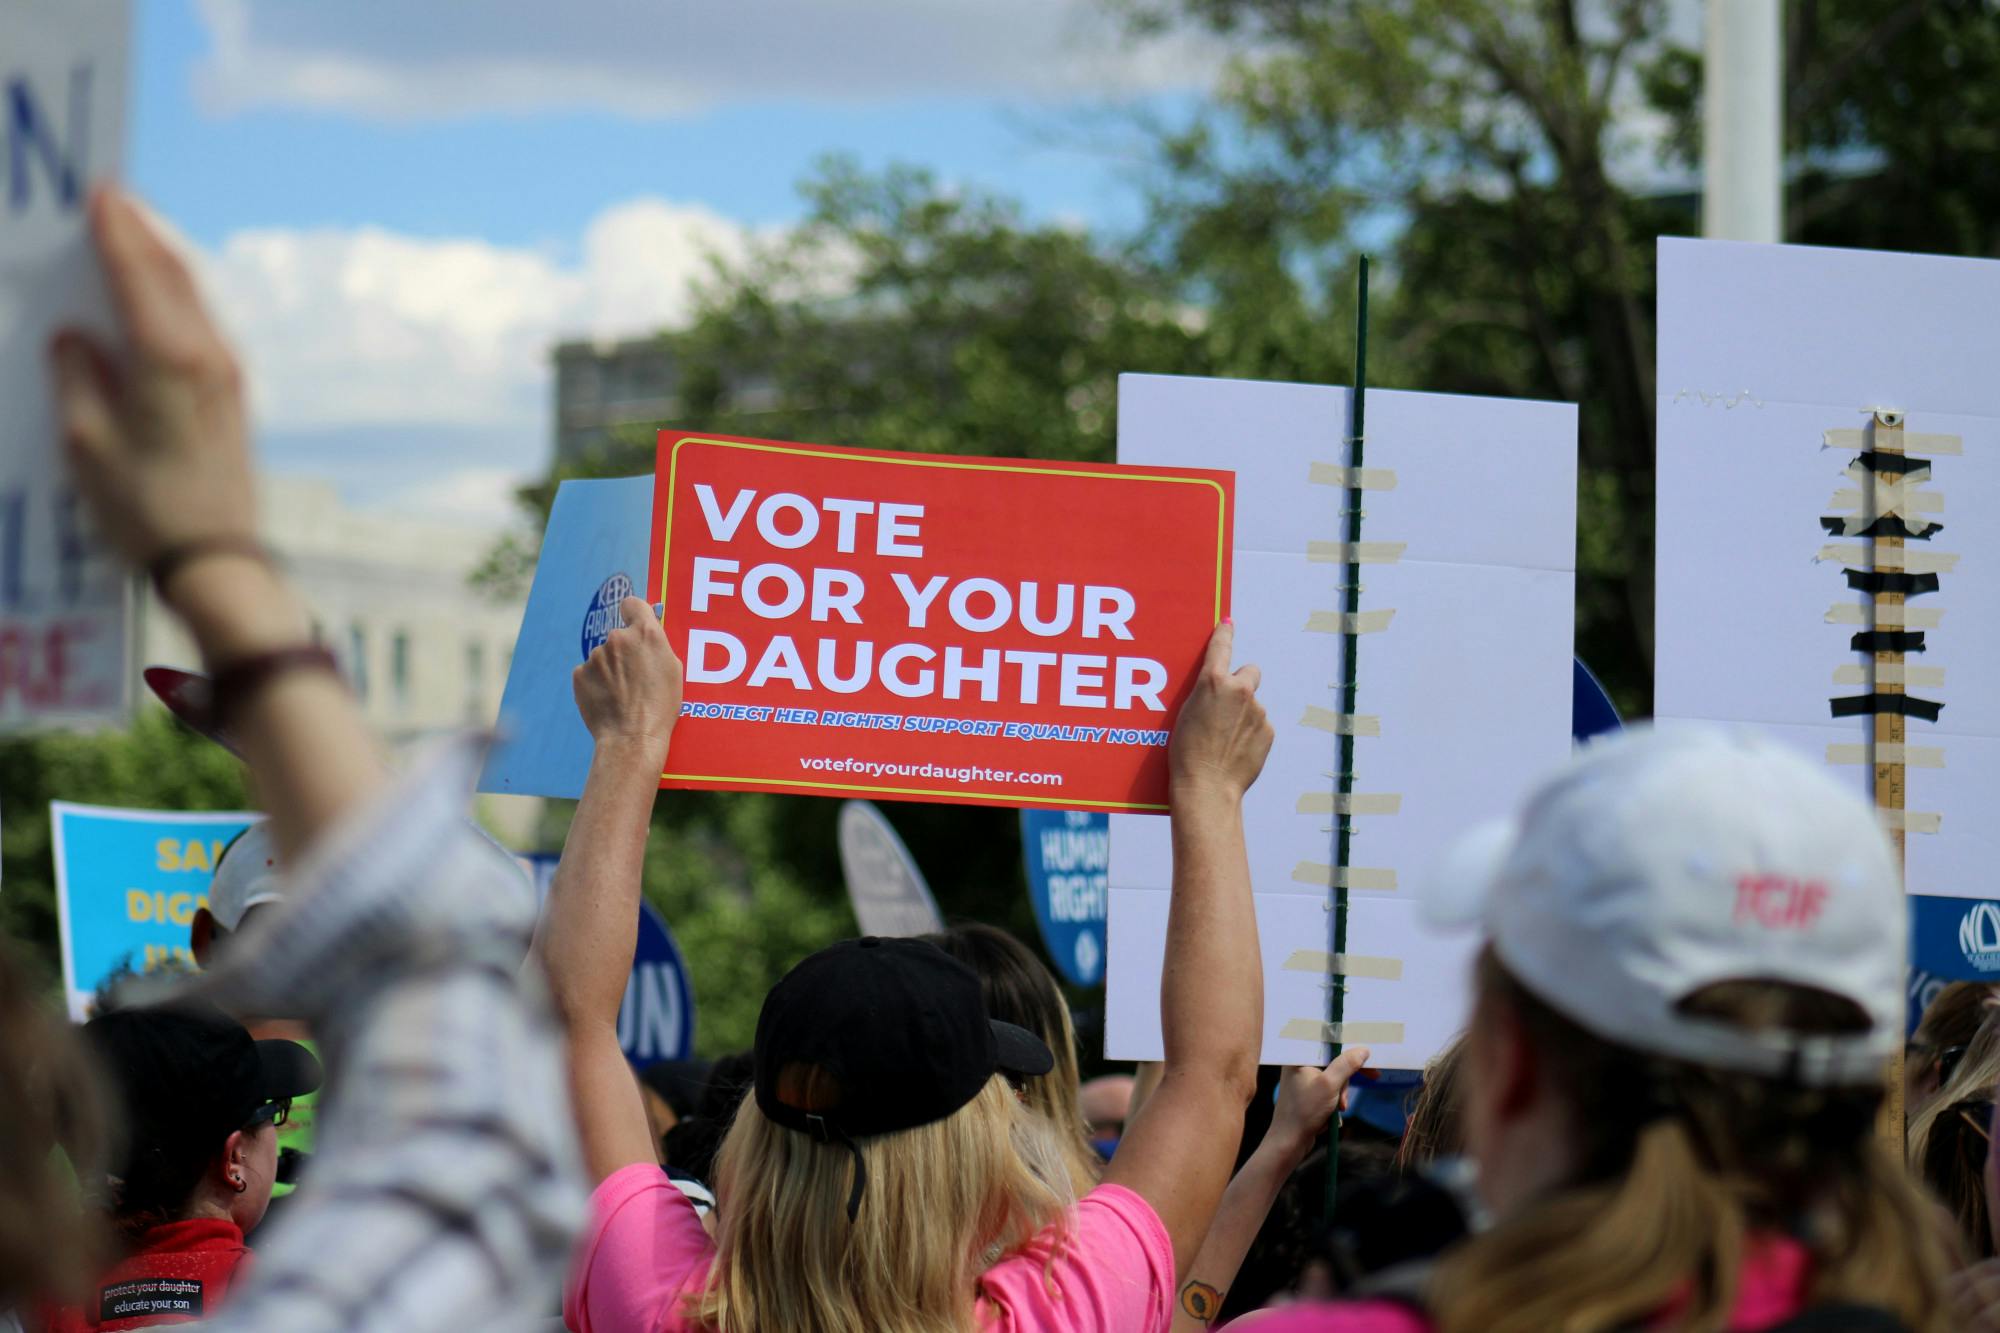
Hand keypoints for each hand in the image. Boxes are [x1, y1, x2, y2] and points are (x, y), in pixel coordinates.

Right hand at [49, 188, 256, 575]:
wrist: (218, 560)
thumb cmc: (144, 508)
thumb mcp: (86, 443)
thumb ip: (77, 376)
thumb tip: (73, 333)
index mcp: (169, 359)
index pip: (139, 274)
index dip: (116, 230)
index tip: (97, 191)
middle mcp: (209, 356)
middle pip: (174, 274)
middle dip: (140, 232)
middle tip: (107, 195)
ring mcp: (228, 374)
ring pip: (192, 297)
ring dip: (160, 259)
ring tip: (127, 231)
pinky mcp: (233, 394)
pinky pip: (200, 324)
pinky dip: (173, 295)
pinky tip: (153, 295)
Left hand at [573, 598, 682, 756]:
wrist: (631, 737)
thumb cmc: (660, 707)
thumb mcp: (673, 670)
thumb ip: (658, 645)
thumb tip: (647, 636)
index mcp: (645, 634)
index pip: (632, 604)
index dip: (634, 614)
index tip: (636, 625)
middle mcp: (618, 638)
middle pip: (619, 636)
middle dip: (625, 650)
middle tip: (635, 675)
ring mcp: (595, 656)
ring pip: (603, 656)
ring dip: (610, 668)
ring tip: (622, 694)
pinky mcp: (579, 674)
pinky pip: (589, 672)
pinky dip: (596, 683)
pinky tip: (608, 700)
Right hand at [1168, 621, 1273, 802]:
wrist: (1207, 786)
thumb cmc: (1185, 752)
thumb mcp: (1185, 714)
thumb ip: (1204, 694)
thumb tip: (1217, 690)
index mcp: (1212, 682)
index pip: (1221, 647)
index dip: (1224, 634)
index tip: (1227, 624)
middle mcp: (1240, 690)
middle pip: (1250, 672)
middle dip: (1242, 682)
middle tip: (1228, 702)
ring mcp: (1258, 711)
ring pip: (1253, 704)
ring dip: (1244, 714)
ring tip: (1224, 738)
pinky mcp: (1268, 731)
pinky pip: (1260, 726)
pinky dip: (1251, 734)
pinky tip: (1236, 749)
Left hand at [1264, 1047, 1371, 1165]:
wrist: (1290, 1140)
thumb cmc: (1305, 1110)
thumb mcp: (1330, 1085)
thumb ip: (1346, 1065)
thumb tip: (1363, 1050)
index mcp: (1299, 1055)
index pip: (1328, 1039)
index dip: (1350, 1044)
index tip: (1368, 1050)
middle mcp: (1300, 1062)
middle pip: (1334, 1057)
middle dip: (1348, 1074)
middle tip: (1373, 1076)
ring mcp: (1304, 1077)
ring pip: (1335, 1074)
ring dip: (1343, 1090)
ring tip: (1341, 1106)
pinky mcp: (1309, 1091)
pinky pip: (1330, 1086)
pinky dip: (1337, 1097)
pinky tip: (1337, 1110)